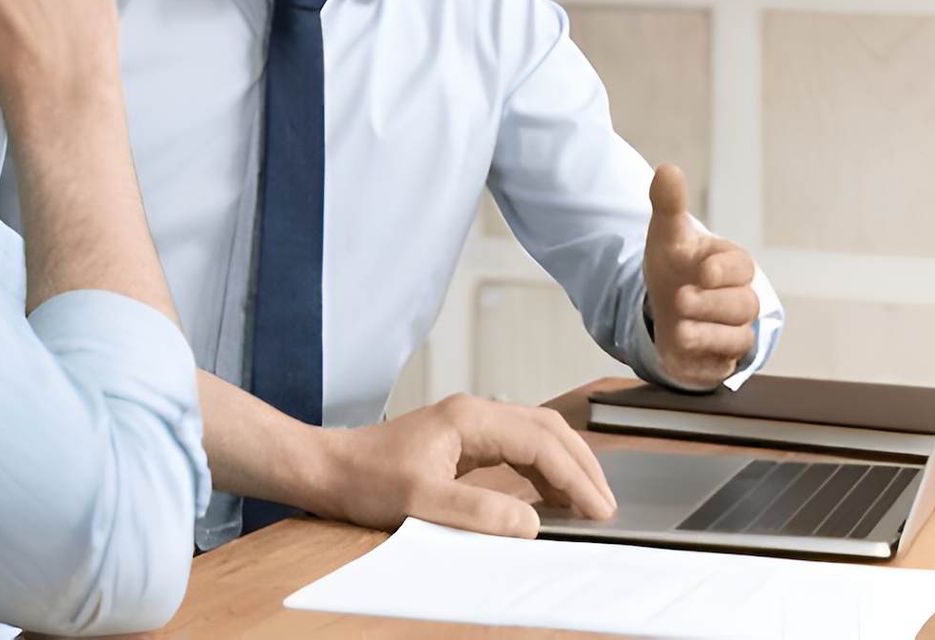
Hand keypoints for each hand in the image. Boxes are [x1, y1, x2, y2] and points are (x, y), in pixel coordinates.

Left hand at [310, 393, 615, 537]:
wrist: (329, 468)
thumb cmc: (365, 479)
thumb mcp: (420, 501)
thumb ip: (477, 511)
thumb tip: (530, 522)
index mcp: (471, 418)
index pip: (542, 442)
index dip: (575, 477)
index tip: (597, 509)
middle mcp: (476, 413)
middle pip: (549, 430)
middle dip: (582, 466)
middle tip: (605, 507)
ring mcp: (471, 425)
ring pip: (537, 436)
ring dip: (566, 467)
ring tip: (587, 504)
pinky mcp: (465, 441)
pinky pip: (519, 449)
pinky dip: (543, 470)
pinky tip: (550, 497)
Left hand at [644, 164, 760, 389]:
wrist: (664, 306)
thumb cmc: (675, 266)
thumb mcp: (666, 236)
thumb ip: (668, 205)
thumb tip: (667, 169)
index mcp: (730, 265)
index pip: (740, 266)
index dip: (724, 269)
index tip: (702, 270)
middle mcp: (737, 299)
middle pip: (742, 305)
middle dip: (713, 304)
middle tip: (682, 300)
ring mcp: (732, 331)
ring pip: (738, 338)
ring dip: (709, 335)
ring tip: (680, 332)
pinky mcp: (720, 360)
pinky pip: (723, 366)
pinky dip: (706, 362)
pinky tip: (684, 355)